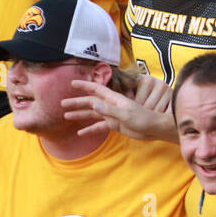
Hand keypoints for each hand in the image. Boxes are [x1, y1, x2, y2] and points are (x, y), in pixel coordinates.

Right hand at [62, 78, 176, 141]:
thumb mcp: (127, 114)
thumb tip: (94, 104)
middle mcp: (111, 105)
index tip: (72, 83)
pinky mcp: (115, 125)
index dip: (84, 85)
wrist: (154, 128)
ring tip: (66, 116)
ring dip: (80, 114)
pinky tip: (80, 133)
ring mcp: (112, 115)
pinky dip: (90, 129)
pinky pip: (99, 126)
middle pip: (90, 102)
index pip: (96, 89)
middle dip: (77, 102)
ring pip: (93, 113)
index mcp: (114, 99)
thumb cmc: (144, 118)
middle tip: (62, 104)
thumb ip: (110, 110)